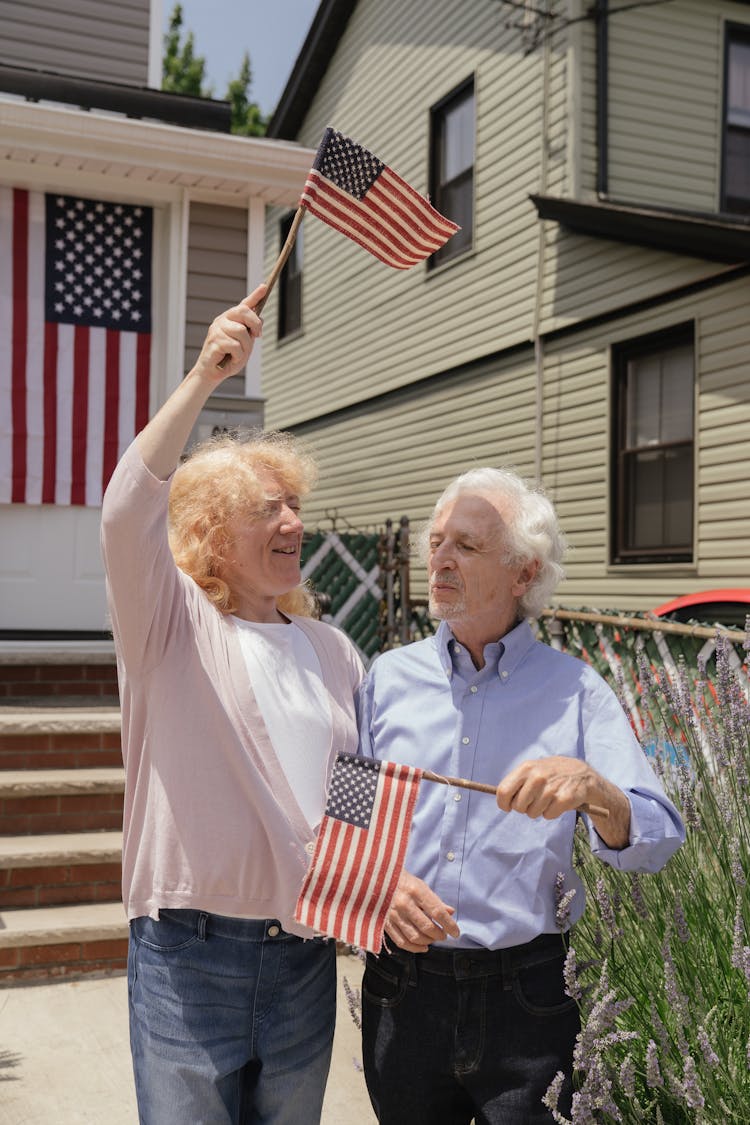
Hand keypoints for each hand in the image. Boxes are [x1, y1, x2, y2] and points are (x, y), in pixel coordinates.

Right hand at [192, 284, 266, 382]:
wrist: (213, 373)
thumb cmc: (229, 358)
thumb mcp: (245, 345)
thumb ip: (251, 332)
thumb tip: (260, 319)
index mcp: (231, 320)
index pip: (244, 305)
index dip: (255, 296)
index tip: (265, 287)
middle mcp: (223, 320)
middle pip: (243, 311)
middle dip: (255, 324)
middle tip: (257, 336)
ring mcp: (217, 329)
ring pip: (241, 332)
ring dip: (245, 347)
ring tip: (238, 355)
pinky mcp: (214, 341)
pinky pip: (235, 346)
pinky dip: (238, 356)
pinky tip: (231, 360)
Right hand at [384, 870, 459, 952]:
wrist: (377, 879)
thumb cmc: (404, 882)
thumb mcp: (421, 885)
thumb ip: (435, 901)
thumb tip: (451, 912)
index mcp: (416, 891)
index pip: (437, 912)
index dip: (449, 925)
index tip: (456, 932)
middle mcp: (404, 903)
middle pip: (427, 927)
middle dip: (439, 934)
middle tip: (444, 935)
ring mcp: (393, 915)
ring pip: (415, 936)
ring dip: (428, 941)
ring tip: (433, 938)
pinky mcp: (385, 924)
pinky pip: (402, 942)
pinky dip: (415, 948)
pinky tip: (423, 947)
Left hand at [496, 756, 630, 847]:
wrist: (582, 773)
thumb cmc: (550, 773)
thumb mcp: (532, 769)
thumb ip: (516, 781)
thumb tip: (500, 798)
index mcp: (526, 768)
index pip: (503, 791)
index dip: (503, 803)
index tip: (507, 807)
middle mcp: (537, 777)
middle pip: (518, 806)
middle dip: (524, 808)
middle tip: (533, 801)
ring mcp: (551, 788)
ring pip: (533, 813)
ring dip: (538, 810)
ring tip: (547, 799)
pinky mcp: (564, 799)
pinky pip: (548, 815)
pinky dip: (551, 813)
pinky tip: (557, 802)